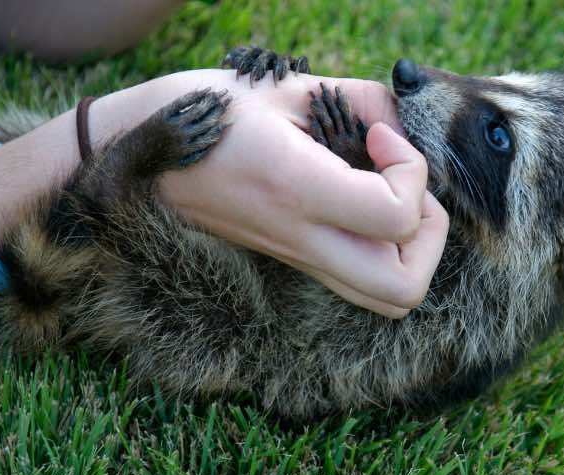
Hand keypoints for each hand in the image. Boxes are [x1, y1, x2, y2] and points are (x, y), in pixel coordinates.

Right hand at [150, 70, 448, 317]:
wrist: (135, 158)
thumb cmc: (197, 113)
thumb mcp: (277, 88)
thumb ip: (354, 98)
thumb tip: (401, 119)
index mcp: (296, 190)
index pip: (396, 216)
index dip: (412, 171)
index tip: (381, 136)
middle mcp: (301, 239)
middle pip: (403, 289)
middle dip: (429, 235)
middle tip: (406, 185)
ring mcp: (295, 257)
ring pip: (384, 298)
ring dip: (409, 250)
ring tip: (389, 194)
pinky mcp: (291, 257)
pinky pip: (357, 277)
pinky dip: (382, 248)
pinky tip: (361, 200)